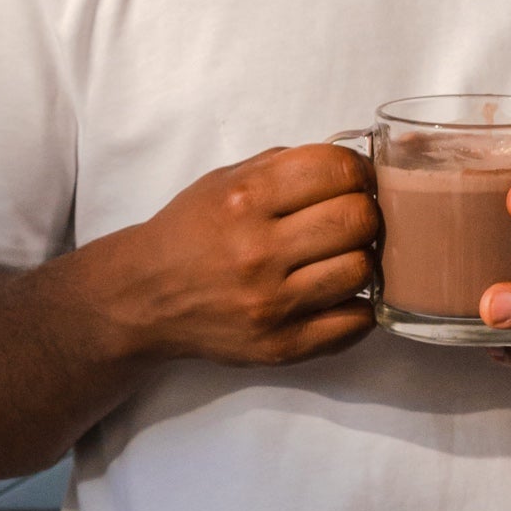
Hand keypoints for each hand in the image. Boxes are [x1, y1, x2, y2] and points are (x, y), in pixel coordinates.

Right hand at [97, 144, 378, 368]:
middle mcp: (257, 250)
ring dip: (360, 259)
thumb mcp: (223, 181)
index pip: (337, 169)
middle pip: (359, 219)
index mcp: (243, 199)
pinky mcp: (282, 345)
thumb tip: (352, 165)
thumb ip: (283, 166)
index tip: (356, 180)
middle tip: (351, 219)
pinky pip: (356, 322)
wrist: (145, 296)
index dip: (358, 170)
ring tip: (340, 256)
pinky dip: (357, 305)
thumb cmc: (190, 232)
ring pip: (362, 269)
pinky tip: (337, 293)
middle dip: (365, 212)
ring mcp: (271, 303)